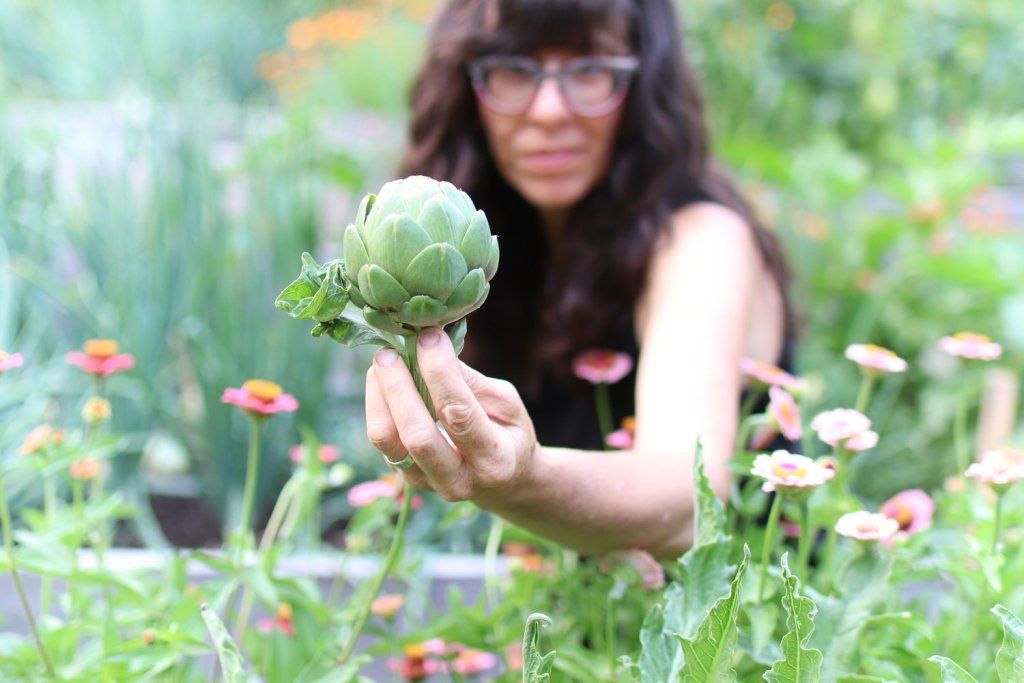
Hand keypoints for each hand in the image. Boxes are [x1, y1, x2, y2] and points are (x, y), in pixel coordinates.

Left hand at [365, 328, 538, 502]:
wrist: (503, 481)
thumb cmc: (508, 433)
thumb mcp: (507, 404)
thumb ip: (471, 382)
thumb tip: (433, 349)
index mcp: (495, 461)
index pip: (459, 414)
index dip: (440, 372)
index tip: (429, 337)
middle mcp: (459, 481)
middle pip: (417, 435)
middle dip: (398, 386)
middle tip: (391, 351)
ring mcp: (427, 483)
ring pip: (387, 439)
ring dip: (379, 394)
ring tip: (384, 361)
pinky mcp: (405, 477)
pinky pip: (381, 439)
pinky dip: (377, 403)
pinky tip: (384, 380)